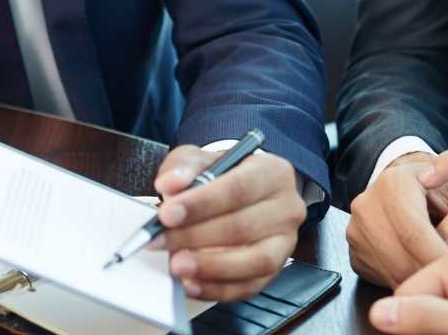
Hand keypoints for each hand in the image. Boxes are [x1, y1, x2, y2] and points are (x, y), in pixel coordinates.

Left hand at [152, 145, 305, 300]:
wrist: (242, 195)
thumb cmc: (223, 177)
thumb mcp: (201, 160)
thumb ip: (183, 167)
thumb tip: (170, 184)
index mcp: (272, 172)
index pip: (238, 188)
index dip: (201, 204)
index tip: (168, 215)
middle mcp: (286, 207)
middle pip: (242, 227)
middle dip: (195, 237)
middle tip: (161, 241)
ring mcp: (284, 242)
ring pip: (253, 261)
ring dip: (210, 266)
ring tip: (177, 265)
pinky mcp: (275, 269)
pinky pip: (249, 286)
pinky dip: (217, 289)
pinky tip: (191, 283)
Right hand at [347, 150, 447, 286]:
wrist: (408, 185)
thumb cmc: (442, 187)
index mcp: (393, 184)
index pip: (414, 232)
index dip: (438, 256)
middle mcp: (367, 205)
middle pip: (399, 256)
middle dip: (429, 274)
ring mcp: (356, 230)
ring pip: (390, 271)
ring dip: (418, 284)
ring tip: (444, 287)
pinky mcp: (354, 251)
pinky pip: (381, 276)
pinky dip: (406, 283)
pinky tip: (426, 282)